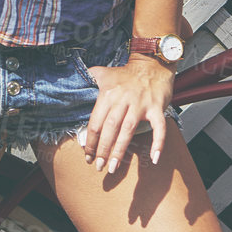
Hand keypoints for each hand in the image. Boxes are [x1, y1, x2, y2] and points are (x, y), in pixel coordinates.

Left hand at [77, 55, 174, 171]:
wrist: (152, 64)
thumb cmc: (126, 74)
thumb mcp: (103, 73)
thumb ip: (87, 79)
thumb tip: (71, 85)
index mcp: (107, 94)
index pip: (95, 122)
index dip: (90, 141)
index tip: (87, 155)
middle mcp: (123, 100)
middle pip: (109, 129)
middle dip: (102, 150)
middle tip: (98, 166)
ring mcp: (140, 105)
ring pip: (128, 131)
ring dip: (120, 151)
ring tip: (113, 168)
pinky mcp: (157, 108)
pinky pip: (159, 127)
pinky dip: (158, 143)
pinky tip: (154, 159)